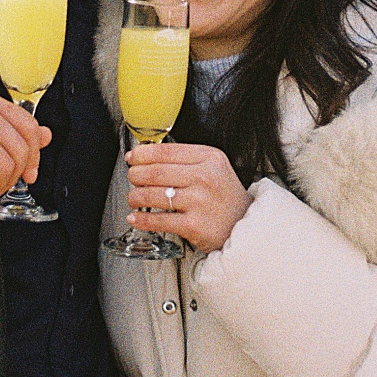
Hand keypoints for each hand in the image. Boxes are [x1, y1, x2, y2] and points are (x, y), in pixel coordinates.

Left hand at [124, 142, 251, 253]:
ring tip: (134, 198)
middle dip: (136, 175)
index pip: (166, 151)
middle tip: (132, 178)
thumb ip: (185, 159)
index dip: (142, 154)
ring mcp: (199, 202)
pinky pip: (159, 220)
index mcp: (209, 158)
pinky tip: (135, 218)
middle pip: (155, 172)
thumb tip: (144, 155)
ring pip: (153, 195)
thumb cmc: (224, 195)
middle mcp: (205, 177)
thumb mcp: (213, 167)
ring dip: (135, 197)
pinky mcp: (194, 225)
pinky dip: (141, 220)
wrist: (245, 225)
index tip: (132, 157)